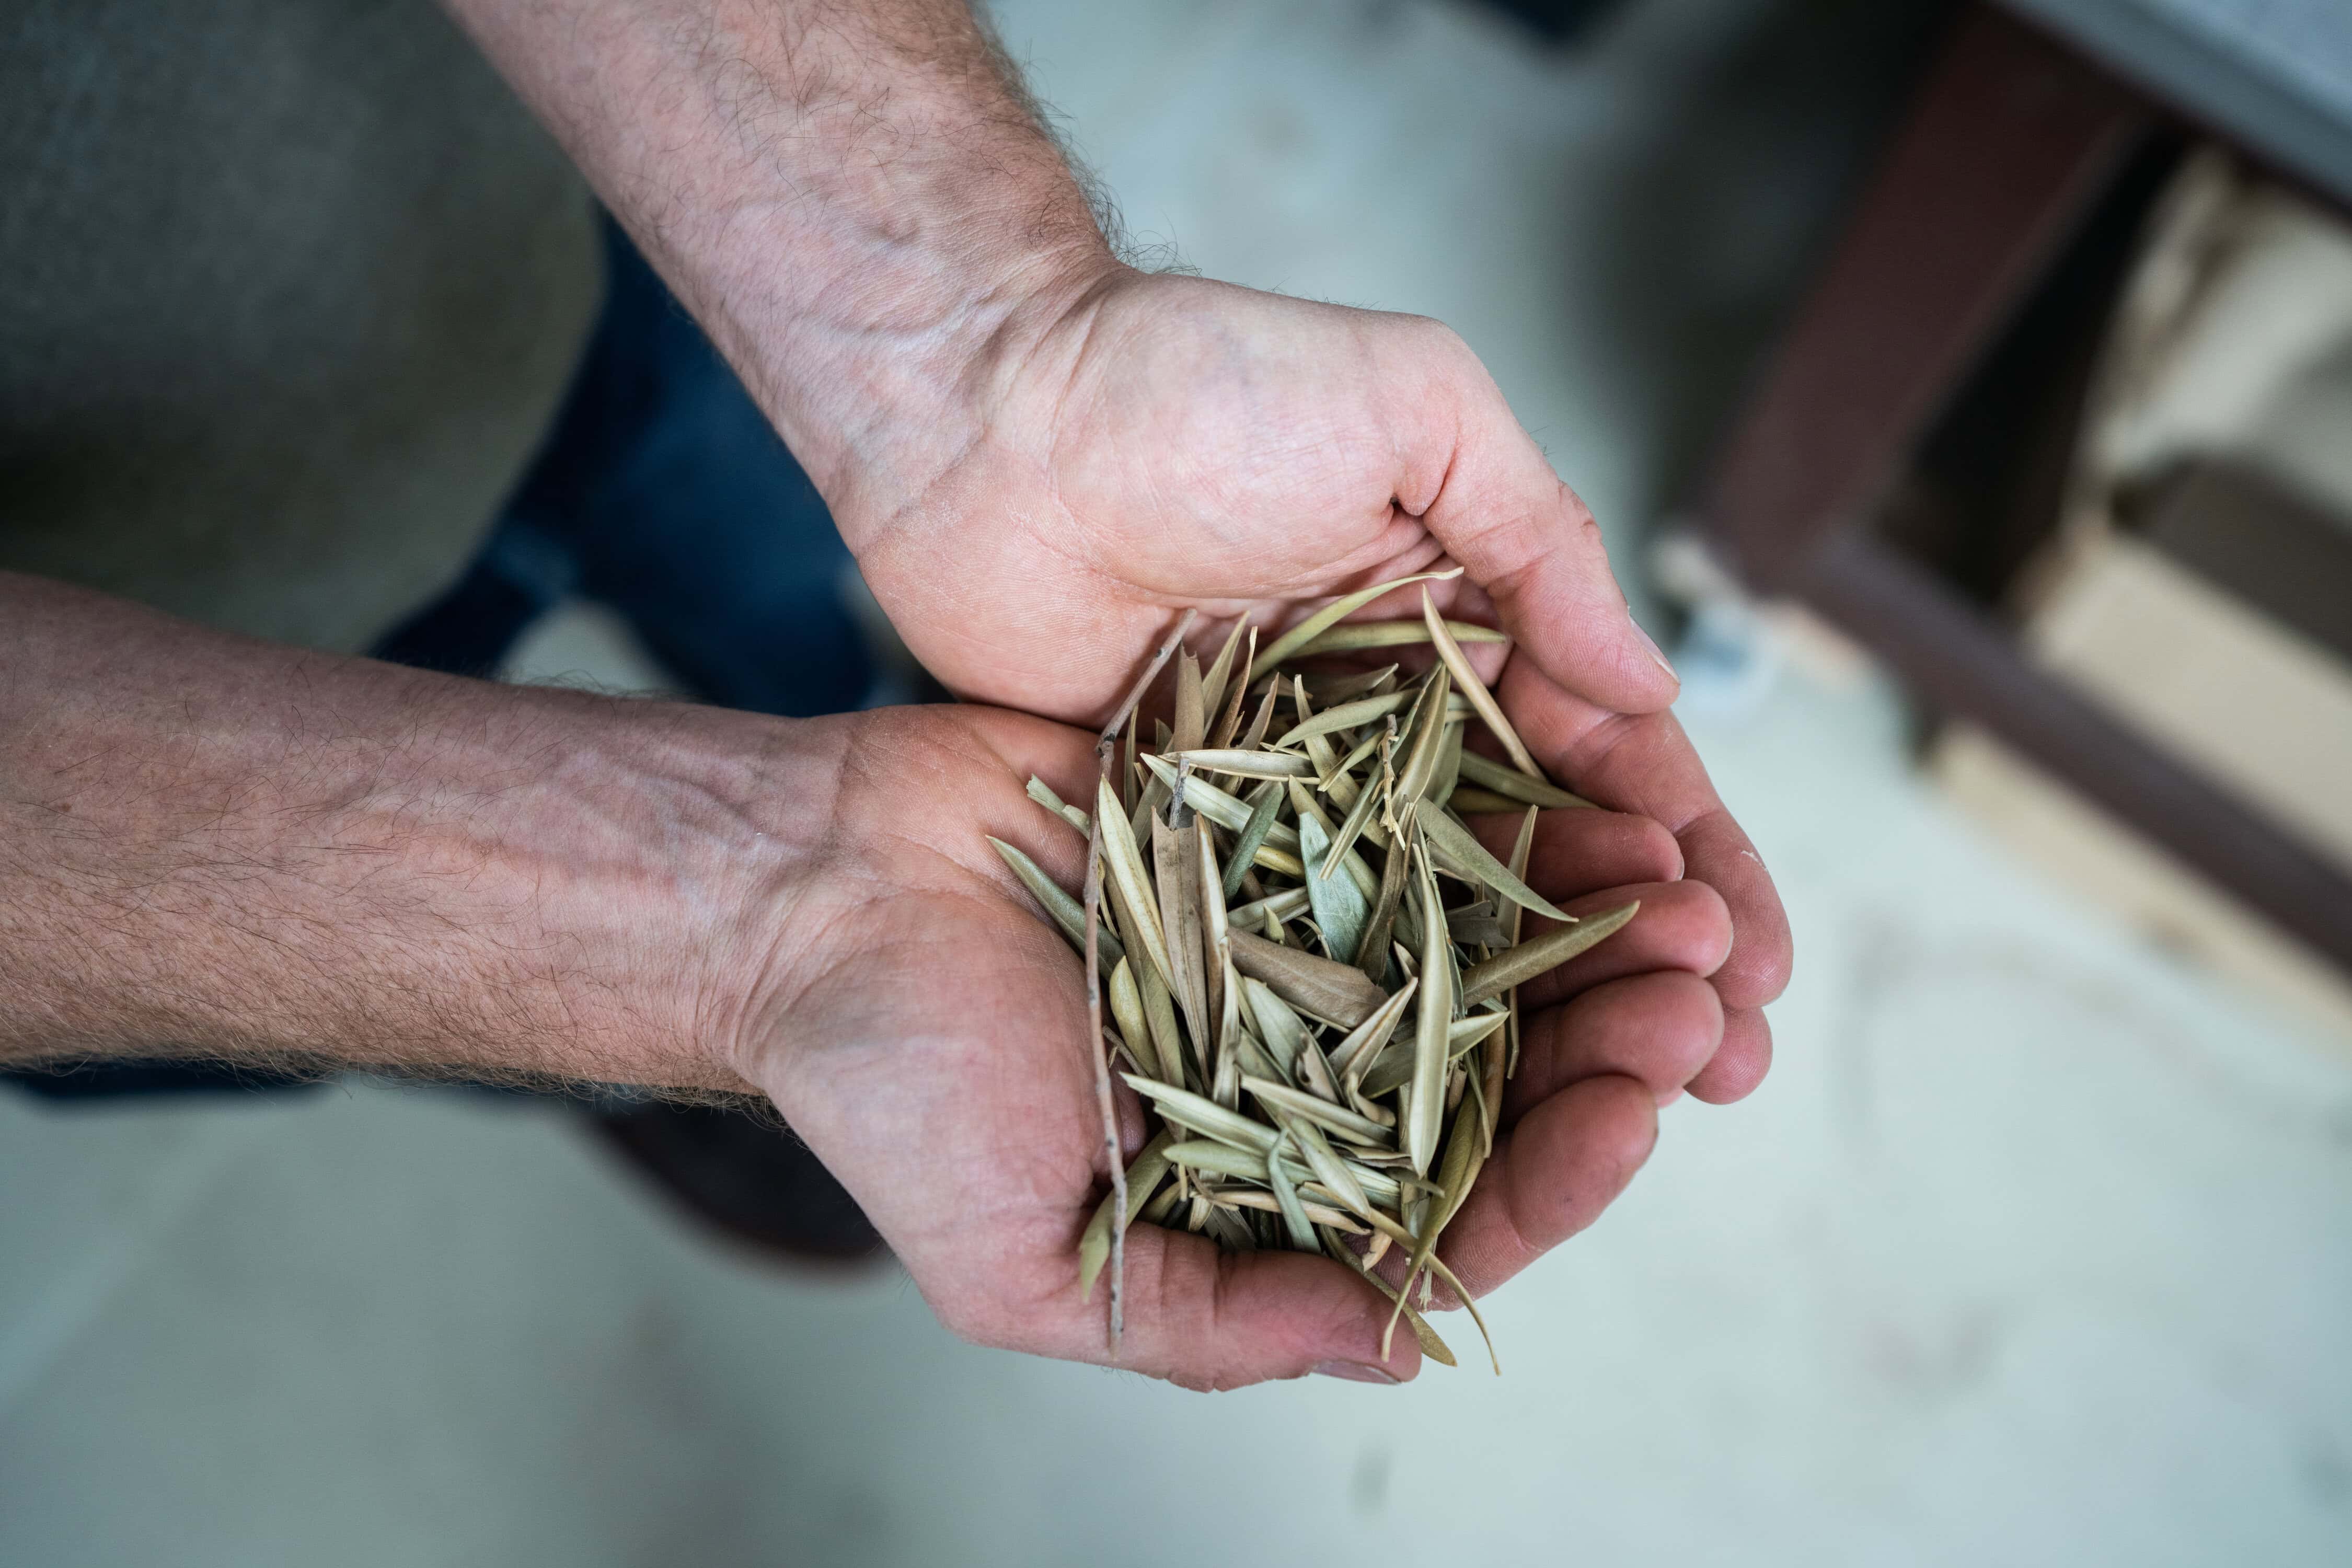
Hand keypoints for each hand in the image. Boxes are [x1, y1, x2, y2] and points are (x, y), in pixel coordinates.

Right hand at [719, 703, 1734, 1386]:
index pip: (1455, 1205)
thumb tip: (1400, 1341)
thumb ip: (1215, 1316)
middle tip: (1704, 1005)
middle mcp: (1302, 1063)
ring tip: (1688, 905)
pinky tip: (1591, 812)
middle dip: (1616, 1049)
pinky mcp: (1277, 822)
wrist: (810, 894)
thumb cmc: (891, 1088)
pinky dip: (1510, 830)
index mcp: (1264, 1180)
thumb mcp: (1035, 1267)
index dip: (1558, 1175)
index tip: (1634, 1120)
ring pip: (1488, 951)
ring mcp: (1297, 938)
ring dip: (1596, 938)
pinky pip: (1418, 830)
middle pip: (1501, 1075)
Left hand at [840, 269, 1789, 1101]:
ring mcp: (1296, 792)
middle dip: (1643, 962)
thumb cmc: (1199, 380)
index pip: (1611, 760)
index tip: (1752, 961)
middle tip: (1721, 1065)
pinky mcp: (1196, 836)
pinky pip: (1300, 939)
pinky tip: (1442, 1098)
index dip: (1692, 859)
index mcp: (1467, 622)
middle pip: (1546, 863)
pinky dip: (1373, 1012)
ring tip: (1623, 1107)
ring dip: (1538, 1014)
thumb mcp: (1412, 407)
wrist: (988, 416)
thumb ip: (1537, 541)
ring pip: (1442, 922)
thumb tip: (1650, 688)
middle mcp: (1395, 722)